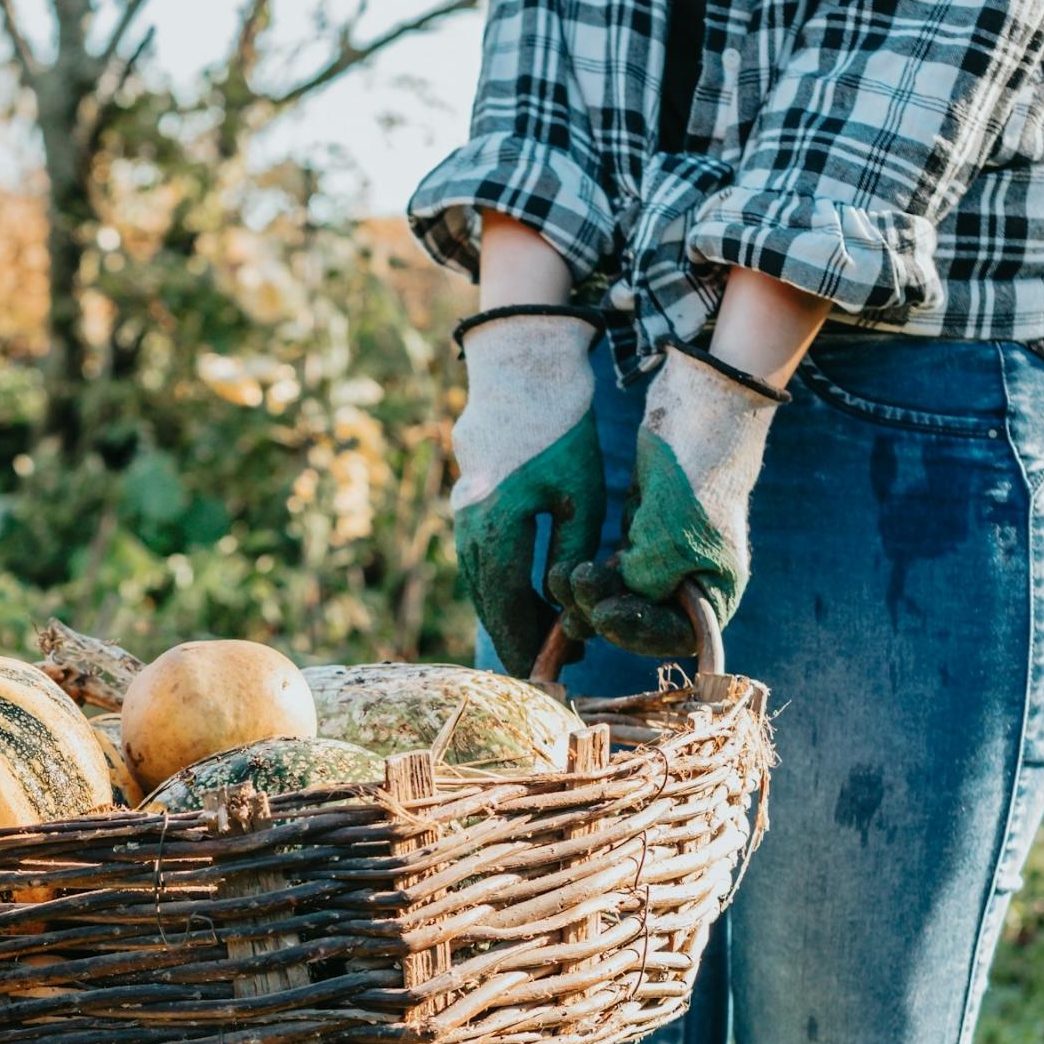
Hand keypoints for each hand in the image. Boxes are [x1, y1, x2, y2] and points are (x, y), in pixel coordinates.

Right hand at [450, 308, 604, 676]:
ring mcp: (462, 514)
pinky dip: (500, 585)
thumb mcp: (582, 494)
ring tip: (536, 640)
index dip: (527, 643)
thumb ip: (574, 553)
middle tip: (542, 668)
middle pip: (487, 601)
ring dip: (506, 613)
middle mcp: (468, 526)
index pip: (508, 606)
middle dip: (514, 637)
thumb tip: (567, 605)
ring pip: (480, 582)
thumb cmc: (561, 428)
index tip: (547, 673)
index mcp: (496, 527)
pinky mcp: (466, 502)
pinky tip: (523, 598)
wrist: (522, 370)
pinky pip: (480, 560)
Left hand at [555, 343, 782, 657]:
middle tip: (572, 595)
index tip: (601, 615)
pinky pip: (610, 572)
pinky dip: (589, 575)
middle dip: (601, 611)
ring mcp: (664, 562)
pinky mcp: (640, 539)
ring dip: (587, 594)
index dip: (634, 633)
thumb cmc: (693, 483)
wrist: (695, 419)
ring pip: (619, 596)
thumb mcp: (671, 545)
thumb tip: (609, 609)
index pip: (674, 635)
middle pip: (640, 620)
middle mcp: (691, 584)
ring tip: (562, 577)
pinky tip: (565, 571)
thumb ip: (643, 586)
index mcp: (715, 593)